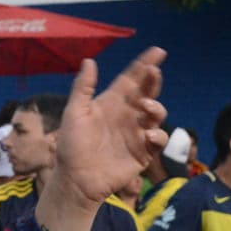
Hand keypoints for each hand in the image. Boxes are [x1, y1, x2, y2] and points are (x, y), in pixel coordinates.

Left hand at [54, 47, 167, 209]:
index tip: (158, 51)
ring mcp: (136, 133)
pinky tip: (148, 136)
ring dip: (156, 107)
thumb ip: (83, 88)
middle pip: (146, 92)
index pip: (130, 79)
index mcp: (110, 102)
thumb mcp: (75, 113)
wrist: (77, 178)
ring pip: (156, 114)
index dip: (143, 65)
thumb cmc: (72, 145)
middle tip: (154, 71)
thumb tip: (90, 60)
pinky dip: (157, 135)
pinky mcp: (143, 153)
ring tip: (146, 106)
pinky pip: (158, 140)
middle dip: (153, 81)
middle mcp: (126, 115)